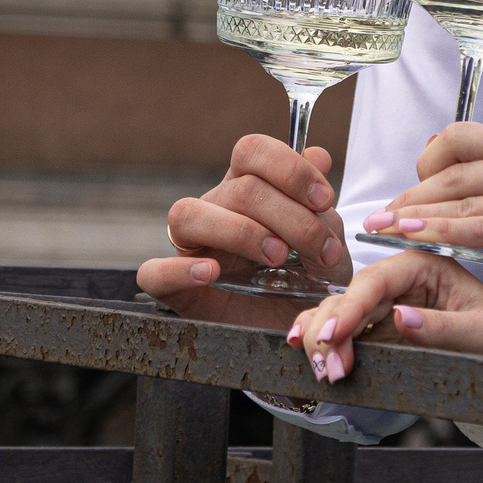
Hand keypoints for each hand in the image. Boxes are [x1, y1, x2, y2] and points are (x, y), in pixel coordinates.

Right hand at [136, 136, 350, 324]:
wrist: (300, 331)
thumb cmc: (310, 282)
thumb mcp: (327, 243)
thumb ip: (320, 205)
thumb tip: (317, 155)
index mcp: (251, 187)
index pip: (252, 151)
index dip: (289, 168)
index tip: (325, 200)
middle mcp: (217, 209)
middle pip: (239, 188)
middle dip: (291, 217)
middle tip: (322, 251)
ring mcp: (192, 247)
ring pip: (188, 214)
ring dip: (241, 232)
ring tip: (278, 258)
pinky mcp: (176, 290)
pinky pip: (154, 272)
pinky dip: (179, 270)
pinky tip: (213, 273)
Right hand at [290, 250, 482, 382]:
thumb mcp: (482, 334)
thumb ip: (441, 327)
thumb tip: (400, 317)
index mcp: (429, 265)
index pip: (379, 278)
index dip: (352, 305)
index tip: (335, 334)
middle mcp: (404, 280)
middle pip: (352, 295)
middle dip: (333, 329)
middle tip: (330, 367)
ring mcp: (389, 303)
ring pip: (341, 311)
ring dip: (325, 339)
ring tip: (324, 370)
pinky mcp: (381, 327)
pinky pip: (344, 328)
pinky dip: (324, 338)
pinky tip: (303, 347)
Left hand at [367, 124, 482, 303]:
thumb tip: (438, 159)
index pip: (464, 135)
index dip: (427, 160)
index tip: (409, 188)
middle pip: (457, 170)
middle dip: (411, 194)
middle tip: (380, 216)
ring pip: (464, 199)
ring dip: (416, 215)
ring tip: (384, 228)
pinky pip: (481, 229)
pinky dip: (442, 231)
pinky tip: (415, 236)